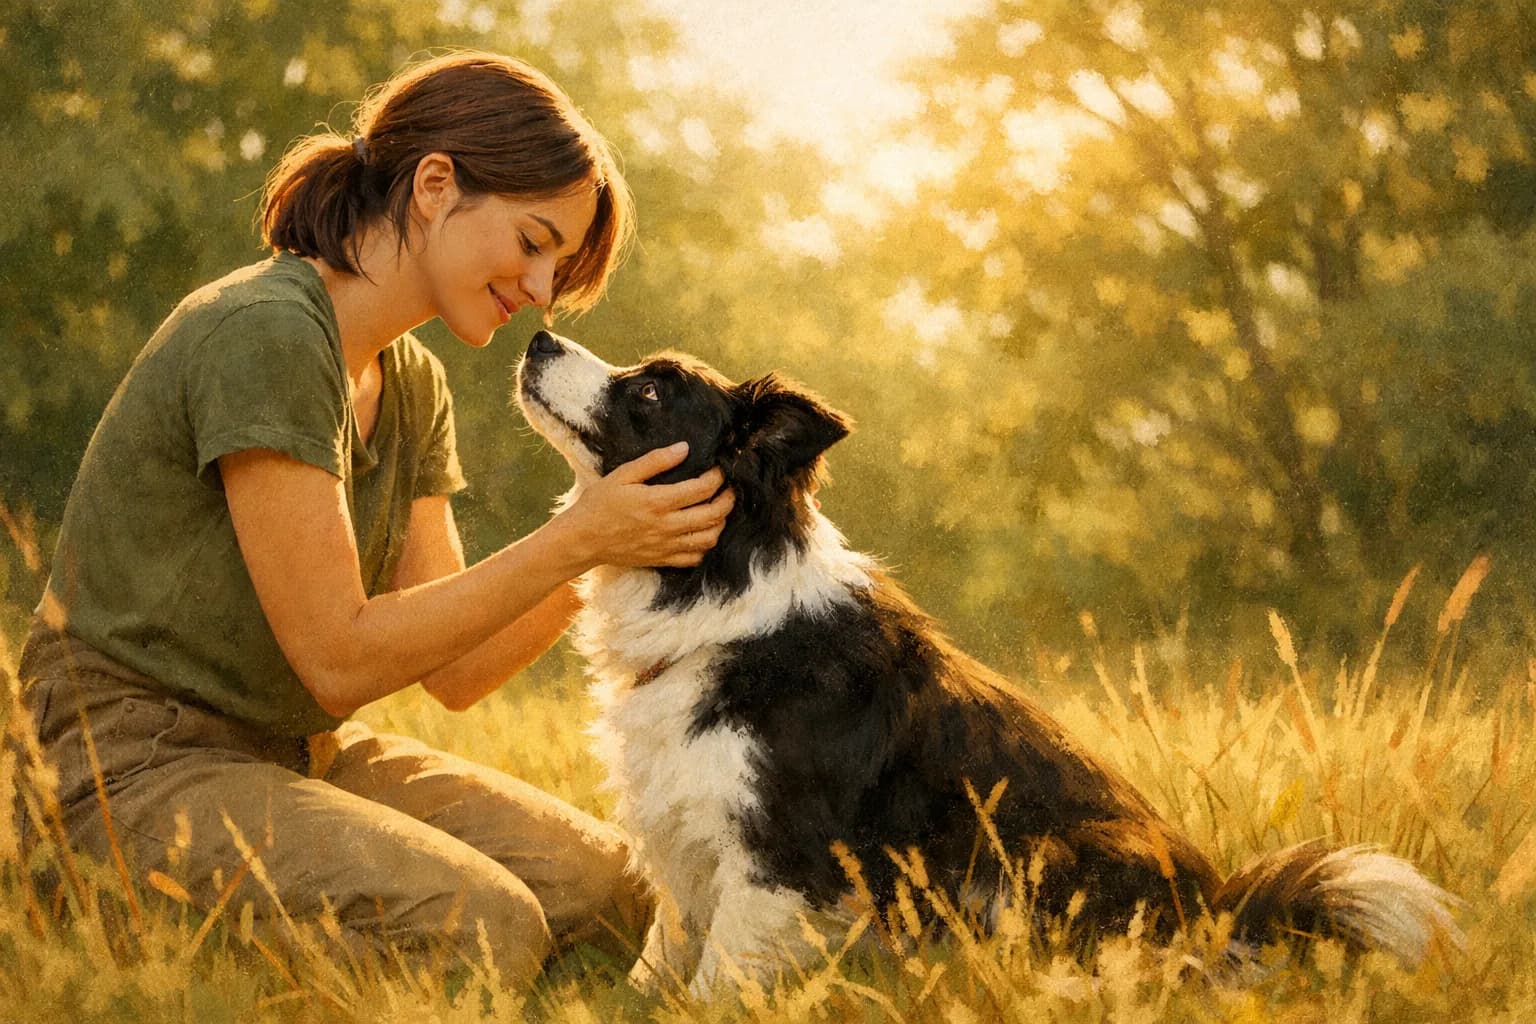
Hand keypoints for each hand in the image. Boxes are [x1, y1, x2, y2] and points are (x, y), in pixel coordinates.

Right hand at [553, 442, 735, 569]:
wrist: (582, 539)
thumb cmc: (599, 504)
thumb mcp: (622, 475)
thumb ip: (655, 461)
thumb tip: (684, 448)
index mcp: (657, 502)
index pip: (701, 489)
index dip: (717, 477)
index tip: (718, 469)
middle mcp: (666, 526)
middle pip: (712, 515)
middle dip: (728, 500)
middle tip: (729, 489)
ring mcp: (666, 546)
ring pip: (708, 539)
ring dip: (720, 523)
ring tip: (719, 510)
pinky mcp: (662, 559)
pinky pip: (694, 558)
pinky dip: (705, 546)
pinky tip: (702, 533)